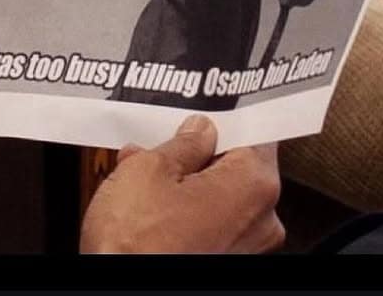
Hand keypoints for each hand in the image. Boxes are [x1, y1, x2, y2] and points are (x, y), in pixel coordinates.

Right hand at [80, 115, 283, 253]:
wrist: (121, 295)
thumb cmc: (136, 243)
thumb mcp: (147, 169)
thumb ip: (180, 143)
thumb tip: (196, 130)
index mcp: (254, 184)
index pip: (253, 130)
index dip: (223, 113)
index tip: (202, 105)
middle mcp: (261, 220)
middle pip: (236, 164)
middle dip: (198, 151)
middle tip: (162, 140)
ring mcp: (244, 248)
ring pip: (220, 195)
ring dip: (187, 181)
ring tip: (144, 173)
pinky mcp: (222, 263)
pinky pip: (210, 222)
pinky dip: (185, 210)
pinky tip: (149, 204)